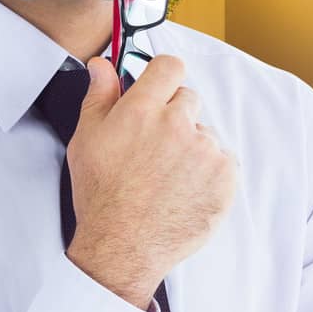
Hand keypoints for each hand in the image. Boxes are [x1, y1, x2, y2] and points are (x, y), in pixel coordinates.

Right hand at [63, 54, 236, 307]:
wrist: (123, 246)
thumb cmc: (101, 194)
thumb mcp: (87, 139)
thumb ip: (99, 95)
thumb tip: (102, 65)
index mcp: (142, 110)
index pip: (170, 66)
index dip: (163, 76)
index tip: (158, 90)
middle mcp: (177, 124)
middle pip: (188, 99)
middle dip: (173, 116)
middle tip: (154, 147)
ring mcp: (205, 151)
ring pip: (204, 133)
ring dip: (191, 146)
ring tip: (168, 176)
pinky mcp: (225, 177)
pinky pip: (223, 160)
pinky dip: (209, 172)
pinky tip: (184, 189)